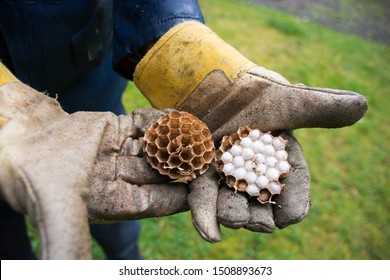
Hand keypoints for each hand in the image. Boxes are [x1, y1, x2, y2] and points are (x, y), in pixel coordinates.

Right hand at [0, 81, 187, 258]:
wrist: (16, 138)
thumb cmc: (34, 177)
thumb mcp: (58, 212)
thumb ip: (68, 246)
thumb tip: (69, 276)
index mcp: (117, 202)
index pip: (158, 202)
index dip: (181, 198)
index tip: (204, 192)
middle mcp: (123, 178)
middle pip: (163, 173)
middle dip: (187, 165)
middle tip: (213, 158)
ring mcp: (121, 152)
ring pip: (158, 146)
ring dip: (180, 140)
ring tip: (205, 135)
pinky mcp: (116, 128)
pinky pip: (144, 124)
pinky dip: (162, 120)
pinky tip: (183, 117)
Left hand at [186, 66, 365, 241]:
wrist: (201, 78)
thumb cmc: (244, 86)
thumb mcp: (280, 96)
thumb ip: (316, 107)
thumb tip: (361, 105)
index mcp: (278, 154)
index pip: (293, 184)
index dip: (295, 202)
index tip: (291, 216)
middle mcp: (254, 168)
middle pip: (261, 201)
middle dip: (261, 217)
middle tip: (260, 223)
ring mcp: (226, 173)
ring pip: (232, 202)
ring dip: (234, 216)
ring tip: (233, 220)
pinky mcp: (200, 173)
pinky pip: (203, 197)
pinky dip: (205, 215)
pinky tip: (210, 233)